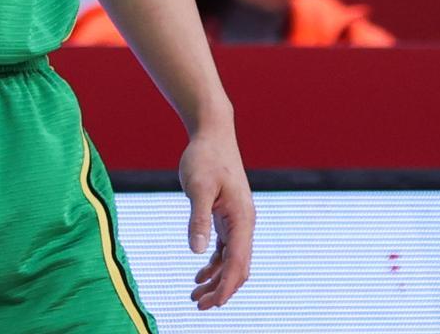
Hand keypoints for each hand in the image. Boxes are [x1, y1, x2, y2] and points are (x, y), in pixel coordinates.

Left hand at [179, 122, 253, 309]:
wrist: (212, 134)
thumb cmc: (205, 157)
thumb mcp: (198, 187)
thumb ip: (198, 220)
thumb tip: (197, 253)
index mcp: (242, 219)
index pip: (237, 262)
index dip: (226, 286)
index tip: (212, 304)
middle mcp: (244, 223)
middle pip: (238, 267)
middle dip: (221, 289)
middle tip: (198, 306)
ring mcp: (238, 221)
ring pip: (231, 261)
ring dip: (216, 280)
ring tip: (195, 296)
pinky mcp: (228, 217)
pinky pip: (225, 249)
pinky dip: (214, 264)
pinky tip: (199, 275)